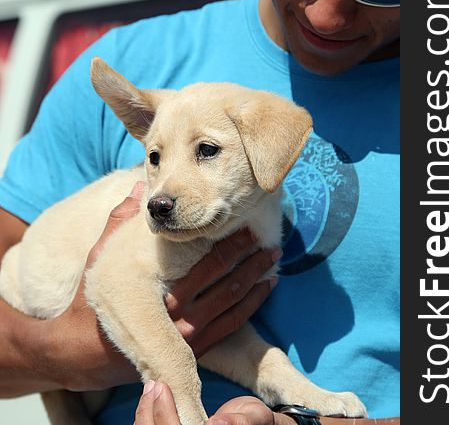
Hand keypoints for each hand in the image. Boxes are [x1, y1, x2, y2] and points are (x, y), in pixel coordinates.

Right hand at [43, 183, 277, 390]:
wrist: (81, 353)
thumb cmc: (90, 301)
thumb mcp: (99, 257)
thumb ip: (119, 223)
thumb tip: (139, 189)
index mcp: (160, 290)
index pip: (208, 264)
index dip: (232, 245)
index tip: (246, 226)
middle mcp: (180, 316)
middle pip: (228, 281)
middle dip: (251, 258)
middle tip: (267, 238)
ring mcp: (190, 337)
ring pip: (235, 304)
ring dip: (257, 279)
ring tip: (272, 259)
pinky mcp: (195, 351)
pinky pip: (232, 326)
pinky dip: (252, 305)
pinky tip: (265, 288)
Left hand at [134, 384, 294, 424]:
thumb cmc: (259, 423)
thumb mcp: (253, 420)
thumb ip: (236, 423)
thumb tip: (215, 424)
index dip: (164, 416)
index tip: (161, 387)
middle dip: (149, 413)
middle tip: (152, 385)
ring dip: (146, 415)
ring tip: (150, 388)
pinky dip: (149, 418)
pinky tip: (150, 399)